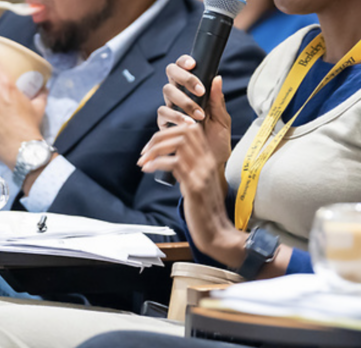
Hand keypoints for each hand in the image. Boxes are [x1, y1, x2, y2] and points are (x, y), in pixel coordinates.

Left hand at [139, 120, 246, 267]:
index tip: (154, 144)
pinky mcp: (195, 186)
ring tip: (144, 161)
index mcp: (208, 159)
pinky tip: (148, 169)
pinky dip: (157, 163)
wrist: (217, 232)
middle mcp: (207, 162)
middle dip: (159, 138)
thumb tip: (170, 159)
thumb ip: (189, 167)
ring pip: (179, 144)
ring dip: (156, 149)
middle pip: (184, 132)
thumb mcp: (198, 182)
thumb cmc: (204, 210)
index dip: (169, 132)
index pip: (191, 130)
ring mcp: (202, 173)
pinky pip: (175, 164)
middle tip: (145, 152)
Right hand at [157, 56, 233, 169]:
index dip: (184, 62)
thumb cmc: (217, 140)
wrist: (210, 163)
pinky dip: (176, 117)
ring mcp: (171, 109)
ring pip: (167, 93)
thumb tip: (218, 78)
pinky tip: (188, 123)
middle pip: (171, 74)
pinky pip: (163, 114)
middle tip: (200, 91)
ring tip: (199, 115)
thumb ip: (218, 100)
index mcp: (194, 91)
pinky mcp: (165, 124)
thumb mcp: (222, 120)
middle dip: (184, 78)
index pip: (184, 69)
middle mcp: (180, 96)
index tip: (193, 63)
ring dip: (184, 101)